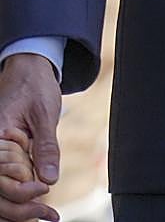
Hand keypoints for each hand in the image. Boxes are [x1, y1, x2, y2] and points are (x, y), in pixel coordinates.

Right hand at [0, 56, 60, 221]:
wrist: (29, 68)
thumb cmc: (35, 86)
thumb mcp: (44, 114)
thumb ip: (45, 147)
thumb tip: (49, 180)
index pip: (1, 179)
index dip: (21, 192)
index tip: (44, 191)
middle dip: (20, 209)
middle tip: (48, 215)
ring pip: (1, 194)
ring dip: (19, 209)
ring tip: (47, 215)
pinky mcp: (5, 157)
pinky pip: (7, 183)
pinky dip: (19, 198)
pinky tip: (37, 209)